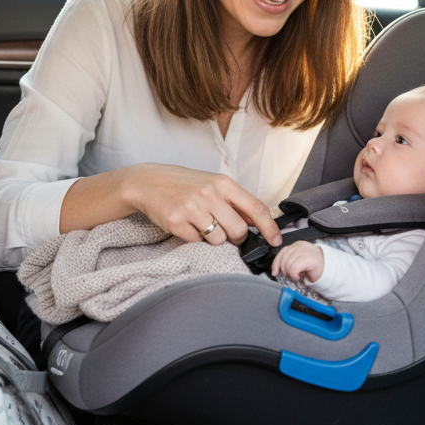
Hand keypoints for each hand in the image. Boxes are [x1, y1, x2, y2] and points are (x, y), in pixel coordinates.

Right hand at [122, 163, 281, 246]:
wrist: (148, 182)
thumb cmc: (184, 184)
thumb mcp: (213, 184)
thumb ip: (235, 202)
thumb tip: (258, 223)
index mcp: (223, 183)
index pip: (255, 208)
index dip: (269, 227)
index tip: (275, 241)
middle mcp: (209, 194)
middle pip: (238, 230)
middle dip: (236, 238)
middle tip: (226, 232)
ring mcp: (192, 208)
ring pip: (218, 239)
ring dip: (214, 239)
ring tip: (201, 224)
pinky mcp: (176, 221)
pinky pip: (197, 242)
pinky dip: (196, 239)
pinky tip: (188, 225)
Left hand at [271, 241, 324, 283]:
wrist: (328, 270)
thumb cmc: (313, 267)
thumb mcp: (298, 262)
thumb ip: (287, 261)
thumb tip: (275, 270)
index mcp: (297, 245)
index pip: (282, 252)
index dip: (276, 263)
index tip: (275, 272)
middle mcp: (300, 245)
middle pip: (284, 259)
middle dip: (284, 270)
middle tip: (291, 275)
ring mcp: (304, 251)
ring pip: (288, 264)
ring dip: (290, 274)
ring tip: (297, 276)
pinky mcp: (308, 258)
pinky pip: (294, 268)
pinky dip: (294, 275)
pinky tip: (299, 276)